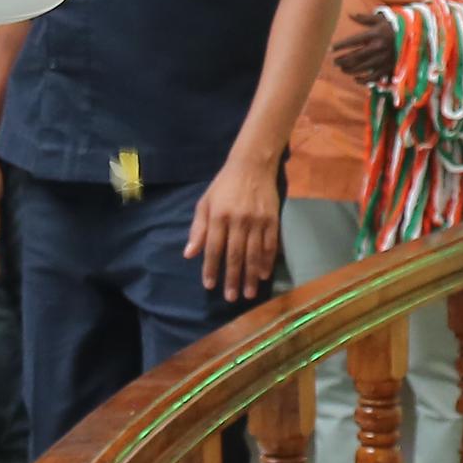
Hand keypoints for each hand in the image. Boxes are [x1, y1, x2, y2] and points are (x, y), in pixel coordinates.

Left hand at [186, 151, 286, 299]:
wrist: (252, 165)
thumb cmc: (224, 185)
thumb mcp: (205, 203)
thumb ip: (198, 229)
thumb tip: (190, 254)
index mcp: (219, 216)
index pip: (214, 248)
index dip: (211, 268)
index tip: (210, 285)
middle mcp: (238, 220)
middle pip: (235, 254)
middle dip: (233, 278)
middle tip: (232, 297)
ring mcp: (257, 221)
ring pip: (254, 253)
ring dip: (251, 275)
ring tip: (249, 293)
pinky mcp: (273, 219)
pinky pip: (271, 245)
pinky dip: (267, 261)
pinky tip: (264, 274)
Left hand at [331, 10, 401, 85]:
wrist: (415, 37)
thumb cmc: (394, 27)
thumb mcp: (381, 20)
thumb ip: (364, 18)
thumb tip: (349, 14)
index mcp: (375, 34)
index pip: (352, 41)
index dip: (340, 45)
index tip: (331, 49)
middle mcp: (378, 47)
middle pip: (354, 56)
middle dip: (342, 59)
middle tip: (334, 61)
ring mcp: (383, 59)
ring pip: (361, 68)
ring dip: (349, 69)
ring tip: (342, 68)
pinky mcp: (389, 68)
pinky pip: (373, 78)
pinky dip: (362, 80)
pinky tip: (355, 79)